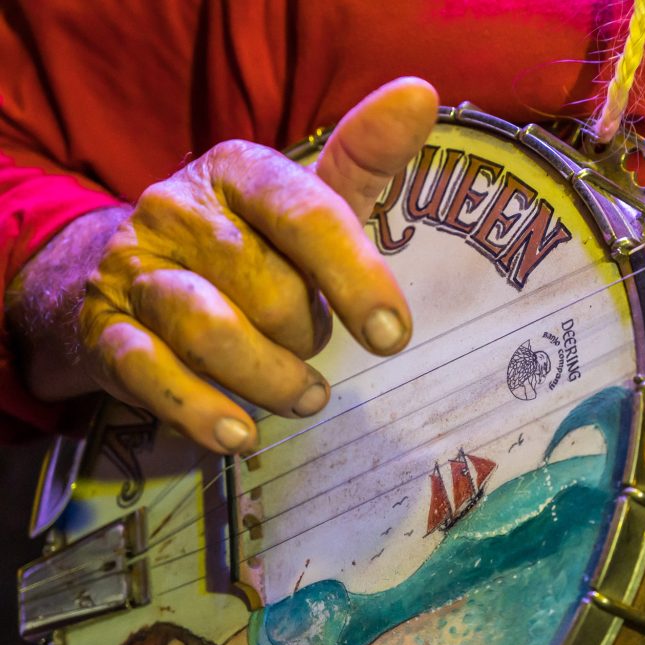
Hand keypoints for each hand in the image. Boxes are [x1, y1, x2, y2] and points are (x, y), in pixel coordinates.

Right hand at [8, 78, 437, 452]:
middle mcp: (178, 210)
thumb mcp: (303, 198)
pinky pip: (154, 375)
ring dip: (270, 379)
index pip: (305, 214)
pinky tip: (239, 434)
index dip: (355, 277)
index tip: (391, 337)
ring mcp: (136, 271)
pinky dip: (202, 412)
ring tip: (304, 396)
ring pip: (211, 332)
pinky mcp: (106, 333)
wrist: (127, 276)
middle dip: (306, 334)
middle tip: (312, 346)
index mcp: (237, 171)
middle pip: (268, 287)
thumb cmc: (246, 243)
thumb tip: (421, 94)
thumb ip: (363, 157)